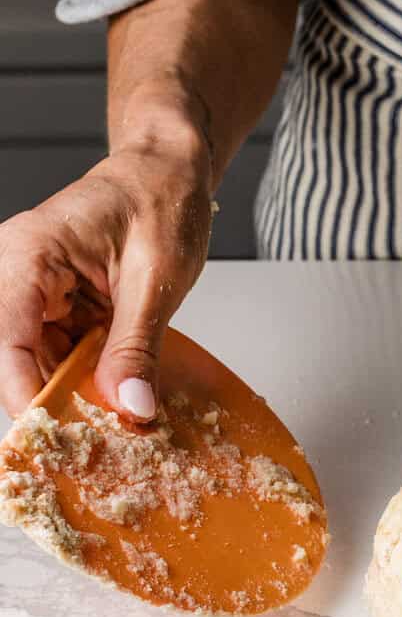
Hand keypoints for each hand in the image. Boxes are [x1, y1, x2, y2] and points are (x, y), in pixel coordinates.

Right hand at [0, 144, 211, 419]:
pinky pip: (68, 353)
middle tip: (107, 443)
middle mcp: (20, 275)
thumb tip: (130, 405)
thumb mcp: (157, 279)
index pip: (7, 340)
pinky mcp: (60, 305)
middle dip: (63, 403)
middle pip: (22, 358)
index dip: (28, 395)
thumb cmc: (160, 200)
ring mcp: (38, 292)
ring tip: (124, 423)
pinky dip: (95, 376)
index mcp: (28, 257)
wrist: (169, 173)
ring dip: (82, 394)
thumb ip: (138, 345)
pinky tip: (124, 396)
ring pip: (45, 362)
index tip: (58, 439)